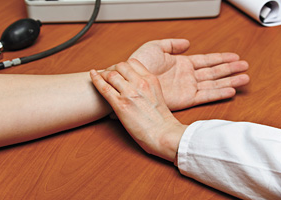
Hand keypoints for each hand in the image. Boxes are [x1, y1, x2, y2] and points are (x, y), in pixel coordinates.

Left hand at [90, 59, 186, 161]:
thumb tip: (130, 86)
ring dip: (103, 74)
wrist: (164, 134)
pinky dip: (96, 79)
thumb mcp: (157, 95)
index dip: (122, 65)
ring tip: (100, 78)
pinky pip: (104, 87)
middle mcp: (140, 83)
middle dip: (112, 68)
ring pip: (111, 74)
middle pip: (120, 66)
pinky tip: (92, 75)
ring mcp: (130, 93)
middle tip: (107, 74)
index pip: (132, 62)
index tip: (118, 71)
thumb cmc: (161, 120)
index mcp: (150, 79)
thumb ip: (145, 87)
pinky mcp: (120, 105)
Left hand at [130, 39, 249, 110]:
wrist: (129, 81)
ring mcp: (186, 88)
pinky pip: (206, 95)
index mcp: (181, 64)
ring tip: (244, 77)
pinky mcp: (184, 99)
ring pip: (213, 83)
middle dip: (229, 68)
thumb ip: (172, 44)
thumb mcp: (155, 47)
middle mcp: (186, 76)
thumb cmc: (138, 64)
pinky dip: (219, 93)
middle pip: (213, 71)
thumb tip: (187, 43)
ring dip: (229, 80)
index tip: (234, 56)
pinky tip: (231, 90)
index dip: (220, 58)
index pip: (205, 60)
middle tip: (245, 66)